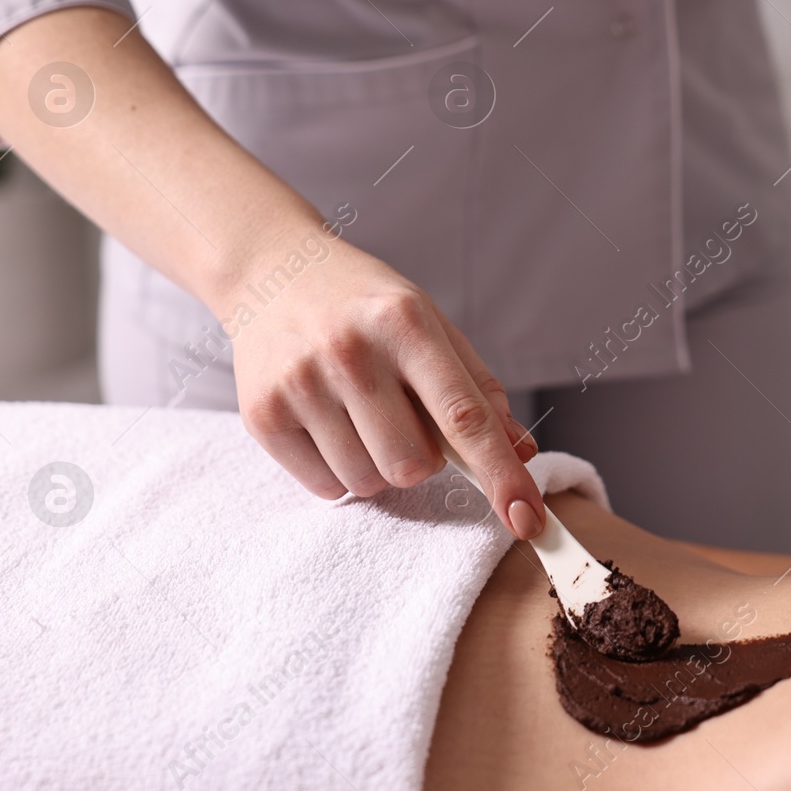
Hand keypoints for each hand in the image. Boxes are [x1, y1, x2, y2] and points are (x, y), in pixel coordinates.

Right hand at [224, 228, 544, 538]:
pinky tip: (330, 422)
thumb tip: (520, 453)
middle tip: (402, 414)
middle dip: (423, 456)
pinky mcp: (263, 416)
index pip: (464, 416)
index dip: (500, 473)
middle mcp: (351, 352)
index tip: (527, 518)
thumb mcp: (430, 323)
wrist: (274, 271)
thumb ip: (476, 389)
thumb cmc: (365, 305)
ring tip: (361, 413)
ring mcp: (301, 384)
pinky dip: (340, 470)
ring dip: (379, 464)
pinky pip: (327, 489)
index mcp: (406, 324)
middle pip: (415, 465)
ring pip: (370, 482)